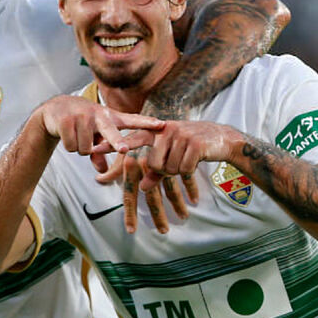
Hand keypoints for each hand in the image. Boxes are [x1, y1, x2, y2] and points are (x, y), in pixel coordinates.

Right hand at [38, 95, 163, 156]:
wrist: (56, 108)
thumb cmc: (82, 122)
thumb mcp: (95, 135)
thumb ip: (101, 152)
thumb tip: (102, 170)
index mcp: (110, 117)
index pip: (132, 120)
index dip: (147, 123)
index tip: (161, 125)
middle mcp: (98, 115)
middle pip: (110, 132)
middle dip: (117, 141)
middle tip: (123, 149)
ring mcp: (82, 116)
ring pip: (87, 149)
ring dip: (81, 148)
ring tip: (77, 135)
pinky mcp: (67, 121)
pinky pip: (72, 147)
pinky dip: (69, 146)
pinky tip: (67, 134)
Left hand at [96, 121, 240, 232]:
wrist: (223, 139)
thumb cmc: (194, 148)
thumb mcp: (173, 158)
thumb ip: (155, 171)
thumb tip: (142, 187)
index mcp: (157, 131)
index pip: (132, 139)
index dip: (113, 145)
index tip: (94, 149)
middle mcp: (166, 130)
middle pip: (153, 164)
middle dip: (165, 172)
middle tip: (178, 163)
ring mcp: (180, 135)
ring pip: (169, 168)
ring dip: (179, 171)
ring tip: (189, 159)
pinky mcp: (194, 143)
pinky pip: (183, 169)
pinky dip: (190, 171)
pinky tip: (197, 160)